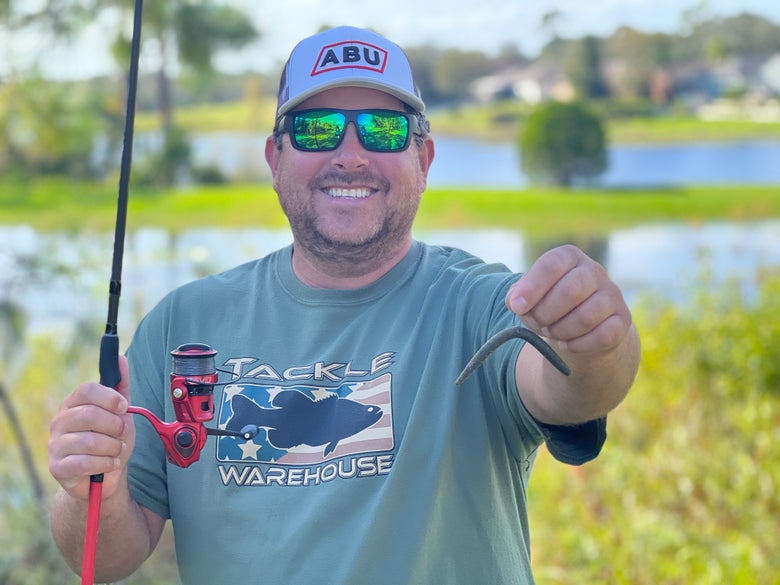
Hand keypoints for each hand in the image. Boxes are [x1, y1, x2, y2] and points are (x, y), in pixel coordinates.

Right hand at [48, 355, 134, 499]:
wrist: (107, 475)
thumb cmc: (112, 440)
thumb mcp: (121, 412)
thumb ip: (120, 386)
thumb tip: (120, 359)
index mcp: (74, 403)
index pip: (86, 389)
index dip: (109, 397)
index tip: (124, 407)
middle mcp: (60, 421)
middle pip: (89, 414)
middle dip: (114, 426)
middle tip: (120, 434)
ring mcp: (55, 444)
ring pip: (89, 441)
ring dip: (113, 448)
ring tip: (115, 451)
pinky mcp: (57, 467)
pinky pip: (85, 462)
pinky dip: (106, 464)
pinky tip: (109, 464)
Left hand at [506, 245, 631, 354]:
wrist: (581, 331)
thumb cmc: (550, 307)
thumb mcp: (530, 298)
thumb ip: (517, 296)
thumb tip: (515, 301)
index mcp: (569, 257)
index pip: (552, 264)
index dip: (532, 287)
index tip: (517, 306)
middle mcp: (594, 271)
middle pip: (571, 290)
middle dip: (546, 313)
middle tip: (539, 323)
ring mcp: (612, 294)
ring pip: (586, 316)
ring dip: (561, 331)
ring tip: (553, 332)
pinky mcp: (622, 319)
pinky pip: (602, 336)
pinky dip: (579, 345)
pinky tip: (568, 344)